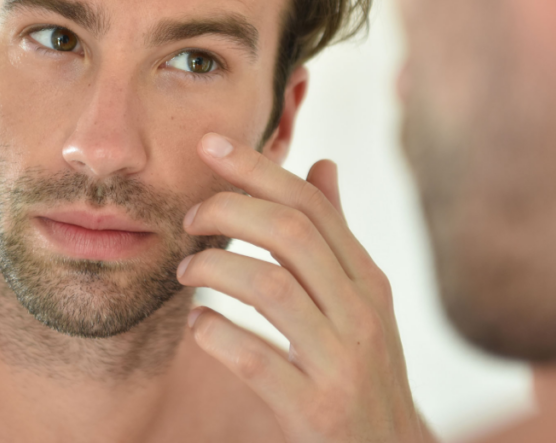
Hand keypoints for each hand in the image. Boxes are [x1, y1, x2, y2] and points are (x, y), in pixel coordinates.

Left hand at [176, 132, 432, 442]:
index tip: (209, 144)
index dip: (257, 169)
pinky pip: (255, 359)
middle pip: (290, 233)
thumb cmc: (362, 370)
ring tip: (186, 272)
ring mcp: (342, 362)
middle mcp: (362, 313)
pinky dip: (216, 333)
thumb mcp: (360, 301)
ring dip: (214, 270)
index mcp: (368, 280)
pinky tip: (198, 326)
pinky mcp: (317, 410)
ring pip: (271, 287)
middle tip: (191, 217)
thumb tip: (322, 163)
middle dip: (229, 211)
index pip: (311, 205)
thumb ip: (336, 236)